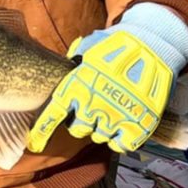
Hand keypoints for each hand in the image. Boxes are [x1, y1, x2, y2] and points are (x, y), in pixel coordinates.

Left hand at [27, 3, 187, 153]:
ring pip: (99, 136)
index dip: (42, 131)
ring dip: (102, 127)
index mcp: (78, 85)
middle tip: (91, 110)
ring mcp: (117, 116)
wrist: (152, 43)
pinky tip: (122, 127)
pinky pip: (121, 145)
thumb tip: (60, 74)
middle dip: (81, 121)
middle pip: (77, 129)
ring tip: (112, 111)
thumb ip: (73, 68)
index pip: (54, 114)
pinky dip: (120, 139)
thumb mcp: (87, 50)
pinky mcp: (138, 125)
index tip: (34, 143)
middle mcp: (94, 104)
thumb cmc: (116, 44)